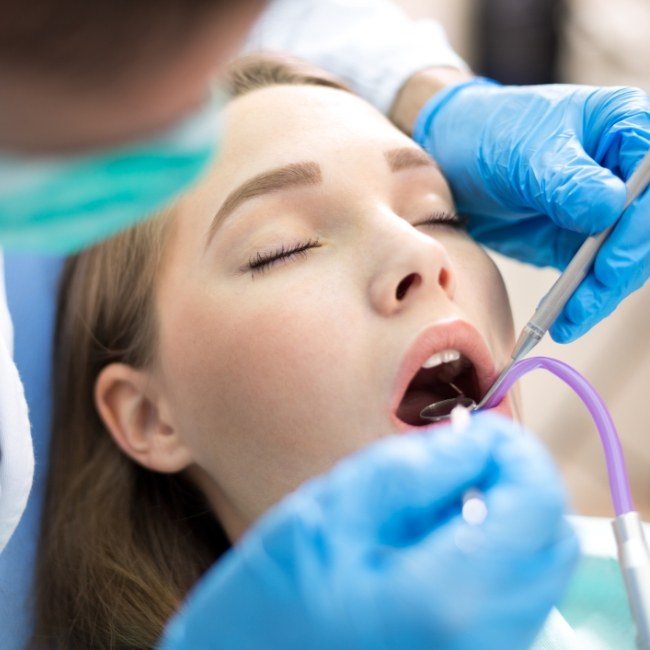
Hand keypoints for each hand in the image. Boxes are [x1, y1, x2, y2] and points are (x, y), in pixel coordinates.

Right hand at [159, 414, 577, 649]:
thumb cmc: (271, 603)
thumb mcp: (331, 511)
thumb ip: (414, 468)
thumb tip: (478, 440)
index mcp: (447, 599)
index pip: (537, 503)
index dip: (516, 450)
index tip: (481, 431)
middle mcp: (484, 642)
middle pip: (551, 537)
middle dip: (514, 483)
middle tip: (457, 461)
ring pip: (538, 568)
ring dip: (502, 517)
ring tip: (432, 508)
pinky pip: (514, 597)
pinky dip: (490, 554)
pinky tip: (432, 546)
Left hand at [413, 79, 649, 341]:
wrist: (450, 161)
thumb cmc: (488, 135)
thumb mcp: (523, 152)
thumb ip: (566, 180)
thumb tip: (608, 209)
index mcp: (625, 128)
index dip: (641, 225)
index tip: (610, 261)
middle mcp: (625, 172)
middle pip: (646, 228)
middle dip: (620, 269)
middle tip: (585, 303)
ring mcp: (606, 211)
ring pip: (625, 259)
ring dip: (601, 294)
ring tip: (568, 321)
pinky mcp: (583, 242)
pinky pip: (593, 277)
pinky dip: (580, 300)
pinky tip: (561, 319)